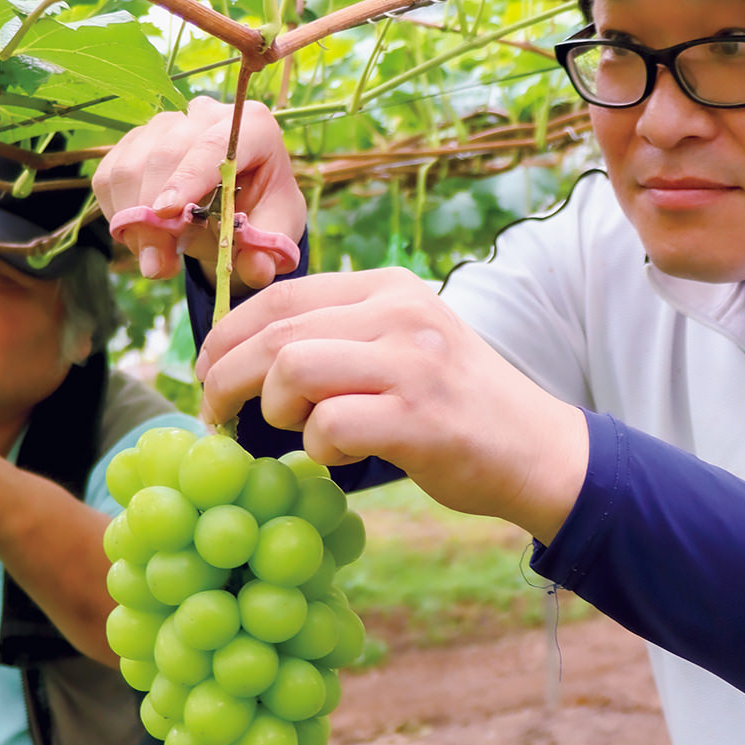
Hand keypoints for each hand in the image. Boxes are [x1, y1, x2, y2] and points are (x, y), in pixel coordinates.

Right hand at [92, 96, 306, 289]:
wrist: (238, 207)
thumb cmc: (262, 212)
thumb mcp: (275, 233)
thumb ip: (267, 251)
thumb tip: (256, 269)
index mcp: (253, 125)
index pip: (213, 143)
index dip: (187, 177)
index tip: (166, 213)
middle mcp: (205, 114)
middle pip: (165, 154)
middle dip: (154, 214)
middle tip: (158, 264)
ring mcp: (164, 124)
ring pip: (130, 166)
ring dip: (133, 220)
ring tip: (156, 260)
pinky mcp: (133, 143)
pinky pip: (109, 177)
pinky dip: (118, 214)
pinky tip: (142, 239)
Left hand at [194, 268, 589, 541]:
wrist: (537, 450)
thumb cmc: (455, 406)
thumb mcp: (404, 344)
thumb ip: (341, 336)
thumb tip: (248, 351)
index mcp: (389, 288)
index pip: (282, 296)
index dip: (228, 334)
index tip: (206, 369)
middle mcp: (400, 313)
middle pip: (276, 331)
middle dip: (226, 375)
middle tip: (215, 413)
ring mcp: (411, 362)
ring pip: (293, 369)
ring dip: (274, 409)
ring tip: (294, 432)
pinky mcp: (419, 417)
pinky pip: (330, 425)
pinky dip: (317, 448)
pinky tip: (338, 456)